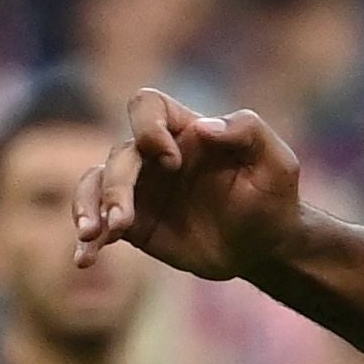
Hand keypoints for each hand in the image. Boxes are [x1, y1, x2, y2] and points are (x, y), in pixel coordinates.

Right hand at [76, 92, 309, 284]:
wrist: (265, 246)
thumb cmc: (273, 197)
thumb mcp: (278, 163)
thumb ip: (249, 132)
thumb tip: (203, 128)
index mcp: (184, 130)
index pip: (147, 105)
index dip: (148, 126)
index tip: (172, 160)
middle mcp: (154, 155)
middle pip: (120, 156)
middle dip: (118, 186)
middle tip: (125, 220)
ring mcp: (140, 189)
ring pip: (97, 184)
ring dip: (89, 206)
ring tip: (93, 235)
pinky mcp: (134, 224)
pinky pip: (100, 223)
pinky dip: (89, 239)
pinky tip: (85, 258)